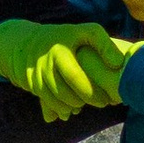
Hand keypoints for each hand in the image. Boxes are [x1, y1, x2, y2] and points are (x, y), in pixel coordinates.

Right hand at [0, 16, 135, 121]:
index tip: (108, 94)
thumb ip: (104, 44)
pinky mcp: (32, 83)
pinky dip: (61, 109)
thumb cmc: (66, 38)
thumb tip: (118, 64)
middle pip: (70, 87)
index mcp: (64, 45)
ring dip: (75, 105)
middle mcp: (49, 58)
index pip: (77, 73)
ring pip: (59, 97)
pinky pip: (49, 102)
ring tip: (88, 104)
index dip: (93, 88)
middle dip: (89, 97)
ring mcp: (38, 72)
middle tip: (103, 102)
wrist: (25, 43)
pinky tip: (72, 109)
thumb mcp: (85, 32)